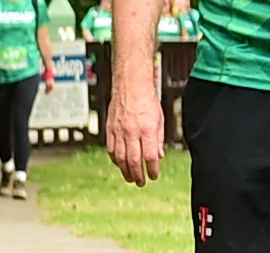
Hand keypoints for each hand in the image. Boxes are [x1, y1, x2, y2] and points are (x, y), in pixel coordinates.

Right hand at [106, 64, 164, 185]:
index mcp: (147, 129)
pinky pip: (111, 149)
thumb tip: (158, 156)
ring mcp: (118, 131)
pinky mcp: (110, 129)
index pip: (149, 156)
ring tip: (130, 178)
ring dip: (125, 170)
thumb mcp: (159, 119)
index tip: (153, 176)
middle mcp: (132, 132)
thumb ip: (158, 139)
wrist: (130, 86)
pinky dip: (115, 159)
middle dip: (137, 174)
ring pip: (120, 157)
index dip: (151, 170)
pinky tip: (119, 164)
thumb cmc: (147, 101)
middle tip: (140, 183)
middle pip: (133, 160)